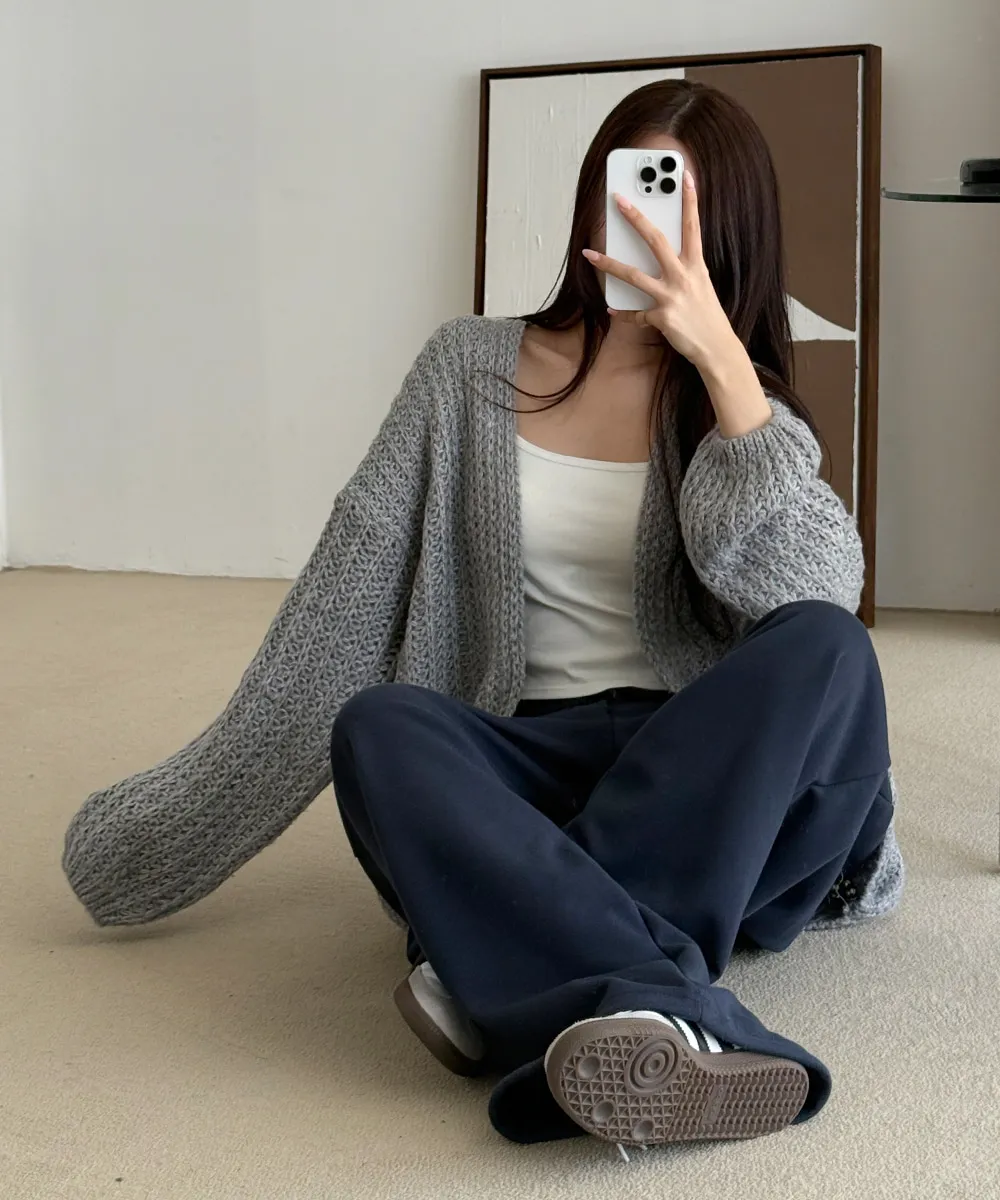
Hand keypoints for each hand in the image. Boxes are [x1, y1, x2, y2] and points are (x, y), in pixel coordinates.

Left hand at [582, 171, 739, 371]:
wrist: (717, 348)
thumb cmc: (707, 315)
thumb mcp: (701, 285)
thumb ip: (683, 269)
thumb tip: (663, 258)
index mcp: (696, 265)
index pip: (693, 226)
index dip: (689, 200)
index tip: (684, 176)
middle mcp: (683, 276)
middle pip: (656, 241)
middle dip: (636, 219)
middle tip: (619, 201)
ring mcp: (671, 297)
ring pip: (634, 276)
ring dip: (609, 264)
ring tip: (590, 255)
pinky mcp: (662, 318)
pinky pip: (636, 315)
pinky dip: (623, 313)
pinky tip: (612, 309)